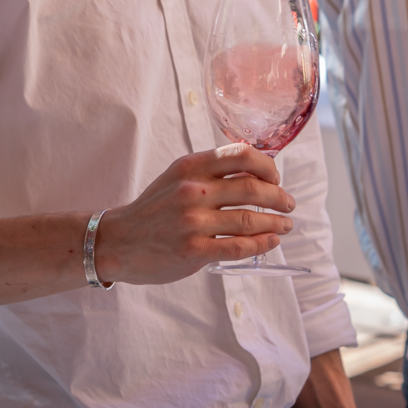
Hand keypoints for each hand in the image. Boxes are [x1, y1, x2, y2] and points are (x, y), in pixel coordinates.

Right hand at [92, 142, 294, 285]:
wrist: (117, 241)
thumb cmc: (154, 208)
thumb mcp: (178, 176)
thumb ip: (212, 170)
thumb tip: (257, 170)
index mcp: (191, 166)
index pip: (241, 155)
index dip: (267, 166)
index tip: (276, 178)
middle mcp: (193, 191)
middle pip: (252, 189)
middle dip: (279, 197)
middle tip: (289, 204)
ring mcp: (193, 223)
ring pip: (250, 220)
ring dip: (276, 223)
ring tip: (287, 225)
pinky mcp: (193, 251)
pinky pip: (239, 247)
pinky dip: (261, 244)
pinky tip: (271, 241)